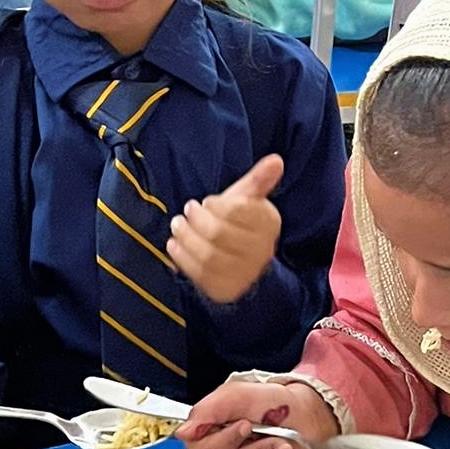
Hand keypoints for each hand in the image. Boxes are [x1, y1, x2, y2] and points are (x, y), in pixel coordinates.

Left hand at [166, 154, 283, 304]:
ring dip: (187, 238)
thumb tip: (276, 160)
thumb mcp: (247, 200)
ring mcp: (244, 273)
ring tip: (177, 226)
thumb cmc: (239, 224)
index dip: (217, 205)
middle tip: (186, 212)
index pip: (239, 211)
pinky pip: (201, 274)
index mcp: (268, 223)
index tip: (205, 203)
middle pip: (219, 233)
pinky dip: (183, 258)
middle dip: (197, 221)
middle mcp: (261, 251)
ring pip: (208, 255)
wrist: (242, 264)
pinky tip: (174, 245)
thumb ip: (258, 180)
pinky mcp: (226, 288)